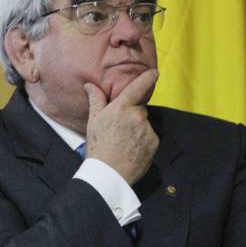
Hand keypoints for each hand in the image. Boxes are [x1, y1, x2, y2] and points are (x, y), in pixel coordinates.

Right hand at [84, 69, 159, 184]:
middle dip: (131, 114)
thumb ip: (96, 100)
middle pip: (139, 108)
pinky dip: (143, 140)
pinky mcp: (154, 142)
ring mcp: (147, 129)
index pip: (139, 86)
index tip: (154, 73)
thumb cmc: (98, 146)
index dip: (148, 77)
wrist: (109, 173)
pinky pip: (150, 136)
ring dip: (137, 128)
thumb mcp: (94, 121)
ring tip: (123, 141)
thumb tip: (91, 85)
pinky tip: (131, 149)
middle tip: (118, 128)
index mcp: (121, 107)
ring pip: (144, 123)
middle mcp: (137, 116)